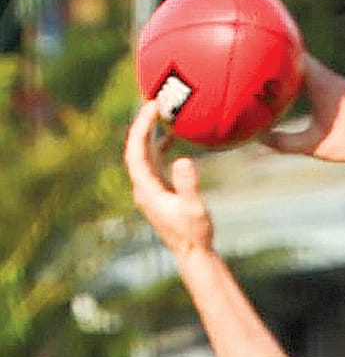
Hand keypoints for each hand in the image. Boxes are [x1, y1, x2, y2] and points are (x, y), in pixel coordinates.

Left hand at [123, 102, 214, 260]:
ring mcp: (149, 190)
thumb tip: (184, 159)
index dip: (141, 126)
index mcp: (147, 189)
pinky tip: (171, 139)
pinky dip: (159, 148)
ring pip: (143, 155)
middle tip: (154, 102)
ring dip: (149, 134)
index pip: (136, 151)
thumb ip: (187, 184)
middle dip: (143, 124)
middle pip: (136, 149)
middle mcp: (143, 187)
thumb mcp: (194, 208)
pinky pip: (153, 164)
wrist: (193, 254)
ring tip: (160, 114)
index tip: (151, 107)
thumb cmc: (195, 234)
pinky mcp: (158, 193)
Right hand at [262, 54, 344, 164]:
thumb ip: (284, 142)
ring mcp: (338, 83)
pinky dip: (304, 80)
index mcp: (322, 85)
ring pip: (310, 68)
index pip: (296, 57)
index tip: (259, 51)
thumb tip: (259, 138)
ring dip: (293, 71)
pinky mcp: (342, 91)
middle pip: (301, 59)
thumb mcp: (313, 146)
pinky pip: (319, 77)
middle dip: (280, 61)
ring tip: (270, 76)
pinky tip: (294, 90)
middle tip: (258, 63)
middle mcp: (331, 78)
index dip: (277, 52)